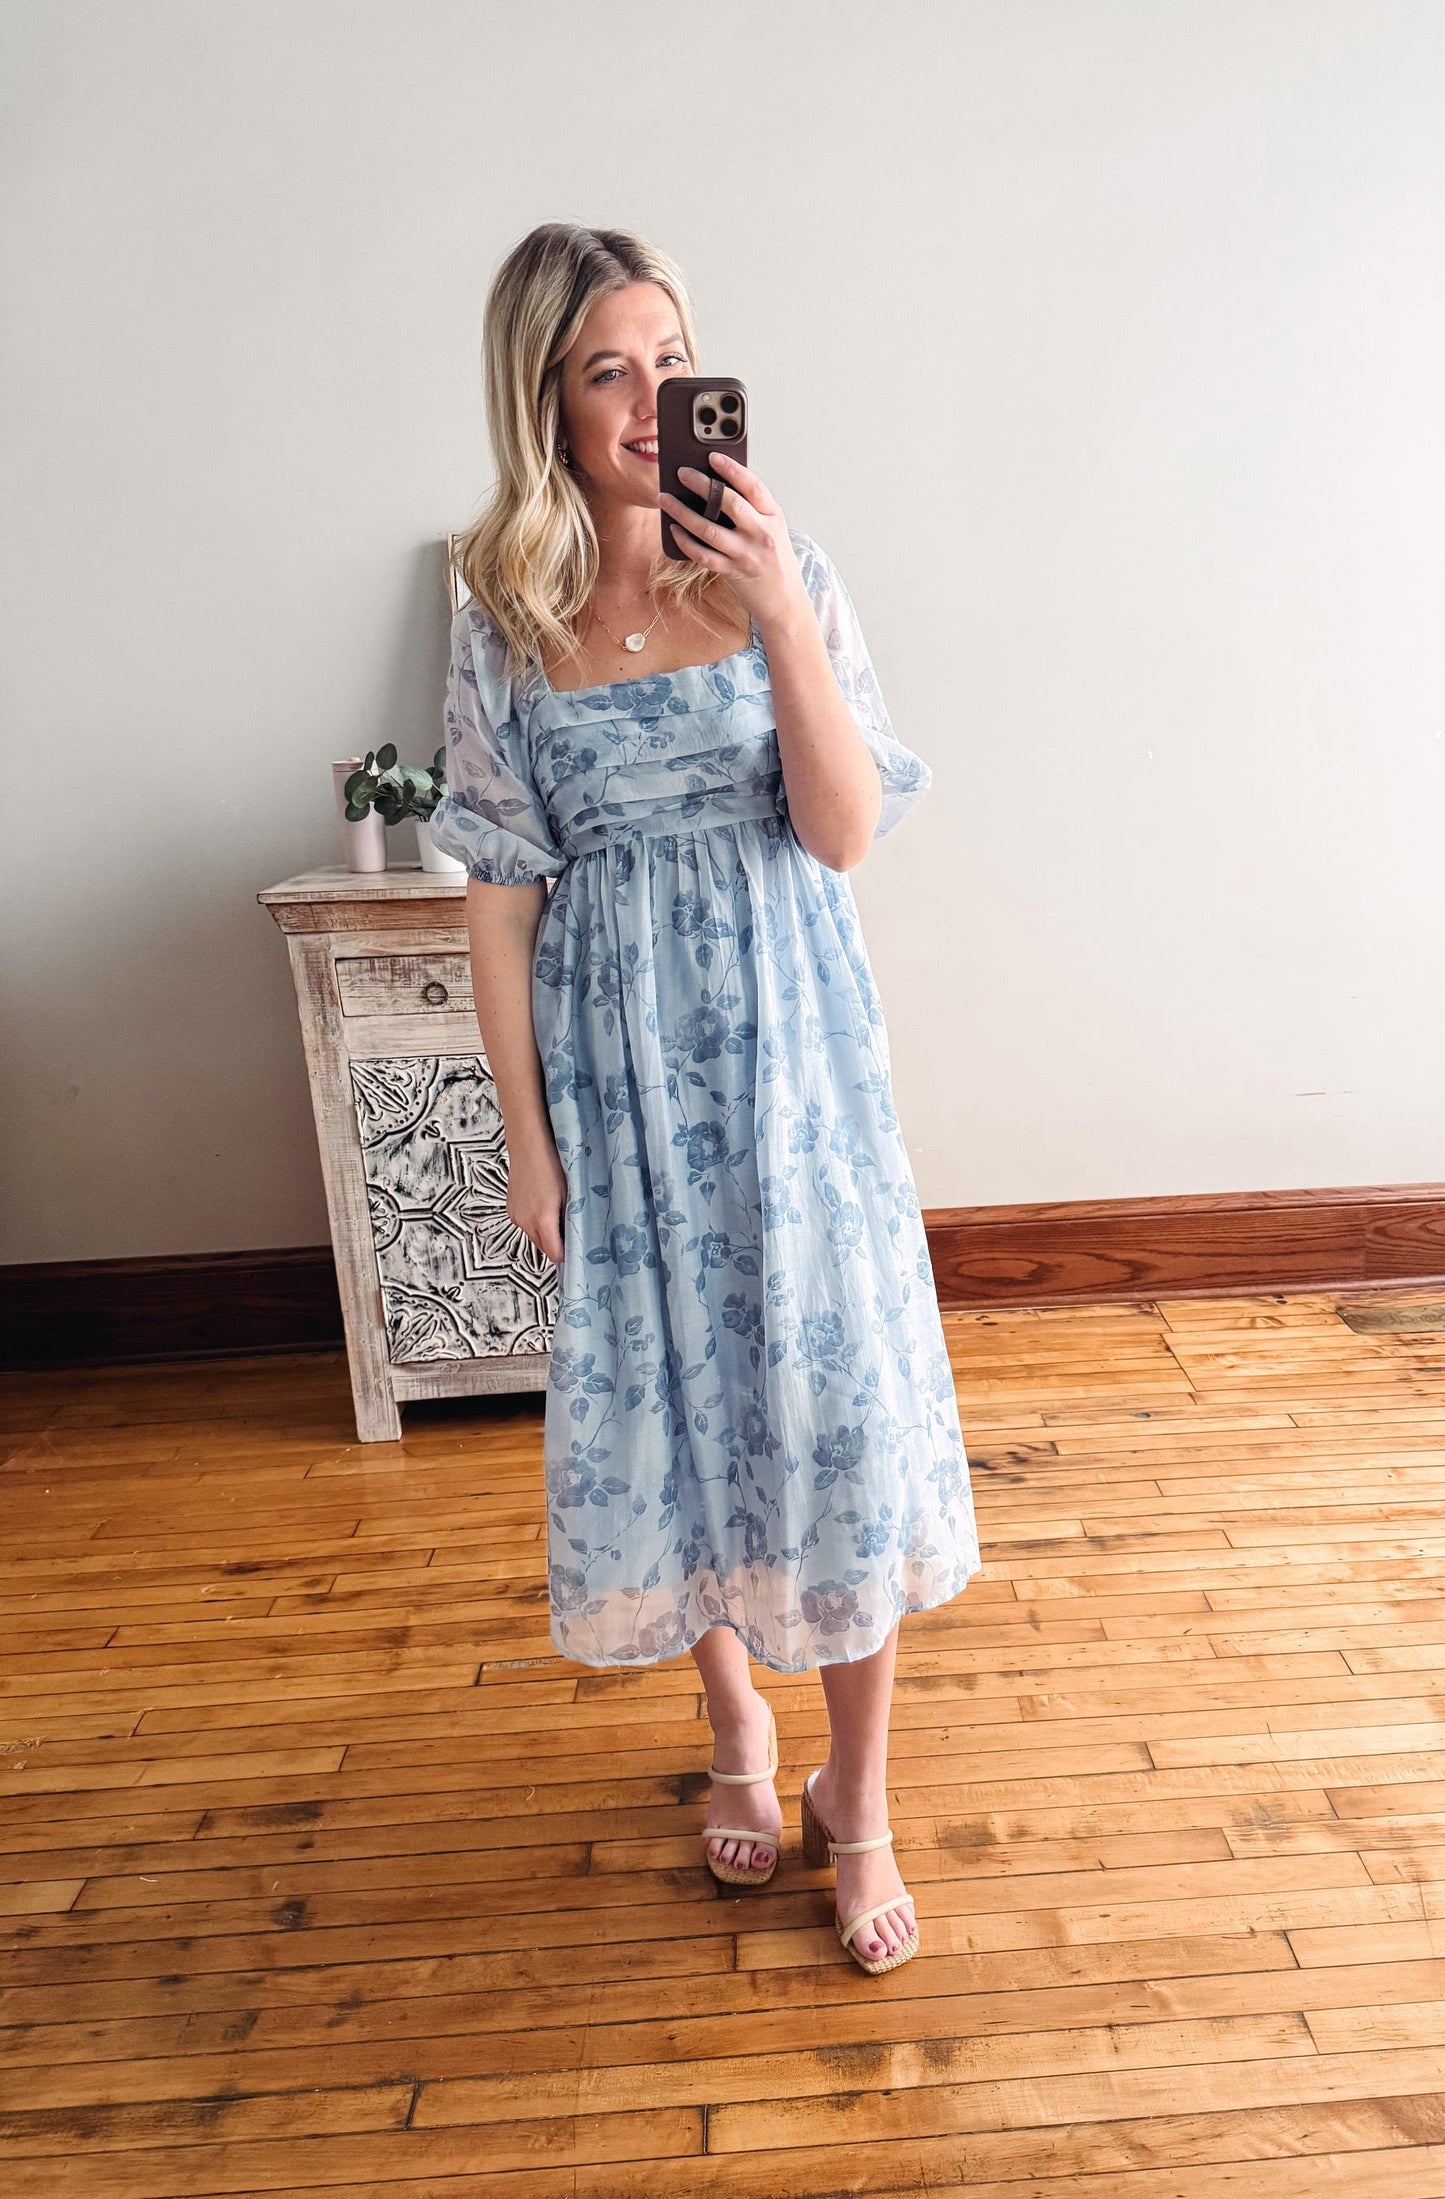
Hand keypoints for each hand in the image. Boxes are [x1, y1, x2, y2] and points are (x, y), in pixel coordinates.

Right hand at [506, 1131, 565, 1265]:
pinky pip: (526, 1225)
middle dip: (556, 1244)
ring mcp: (516, 1216)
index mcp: (542, 1220)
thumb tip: (574, 1235)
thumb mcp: (569, 1193)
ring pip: (533, 1236)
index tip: (576, 1248)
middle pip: (543, 1248)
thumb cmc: (552, 1165)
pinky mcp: (511, 1209)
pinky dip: (535, 1222)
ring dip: (545, 1233)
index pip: (554, 1254)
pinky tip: (543, 1206)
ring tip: (557, 1214)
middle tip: (570, 1230)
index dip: (566, 1254)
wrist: (528, 1146)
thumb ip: (570, 1219)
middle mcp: (525, 1222)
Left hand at [658, 453, 810, 632]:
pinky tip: (673, 530)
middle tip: (681, 473)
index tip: (712, 456)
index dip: (732, 469)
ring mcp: (747, 554)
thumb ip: (751, 509)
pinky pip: (704, 555)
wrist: (784, 599)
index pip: (752, 486)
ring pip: (709, 529)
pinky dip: (685, 542)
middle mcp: (762, 533)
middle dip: (702, 485)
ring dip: (683, 512)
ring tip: (665, 499)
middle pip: (729, 503)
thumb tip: (714, 486)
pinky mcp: (733, 572)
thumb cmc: (773, 559)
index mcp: (773, 516)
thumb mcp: (772, 528)